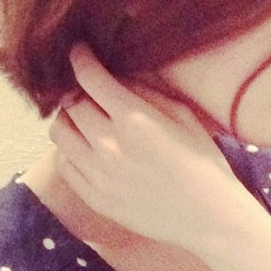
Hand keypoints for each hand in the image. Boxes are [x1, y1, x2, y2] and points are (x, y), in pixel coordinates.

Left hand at [50, 44, 252, 253]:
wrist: (210, 219)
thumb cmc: (204, 164)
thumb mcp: (184, 116)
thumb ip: (146, 93)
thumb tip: (116, 77)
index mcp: (134, 119)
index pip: (89, 77)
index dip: (80, 58)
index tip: (79, 52)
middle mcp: (108, 145)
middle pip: (70, 104)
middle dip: (78, 91)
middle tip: (90, 92)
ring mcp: (98, 174)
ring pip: (59, 132)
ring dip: (69, 120)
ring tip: (86, 122)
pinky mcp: (95, 198)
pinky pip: (65, 165)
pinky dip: (72, 151)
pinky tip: (90, 151)